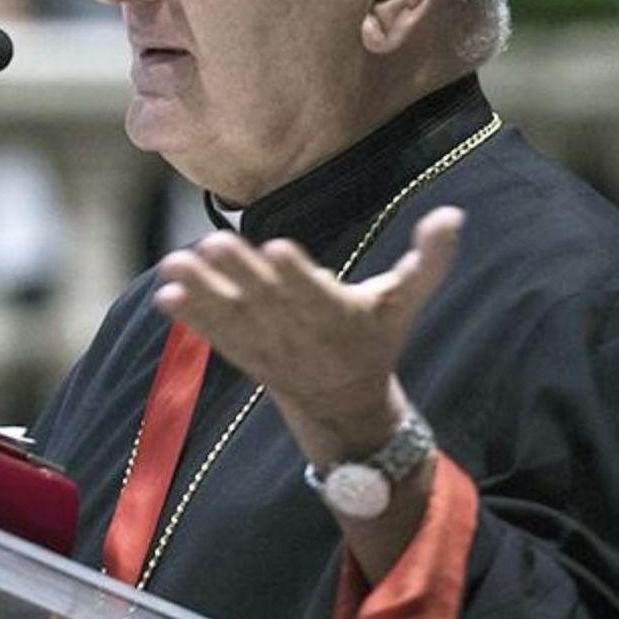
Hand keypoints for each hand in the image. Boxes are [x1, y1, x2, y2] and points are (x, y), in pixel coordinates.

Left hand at [153, 206, 463, 450]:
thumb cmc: (374, 339)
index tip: (279, 249)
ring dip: (201, 292)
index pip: (316, 293)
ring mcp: (264, 344)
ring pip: (230, 316)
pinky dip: (190, 318)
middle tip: (214, 244)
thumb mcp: (403, 303)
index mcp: (336, 314)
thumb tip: (454, 214)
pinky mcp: (241, 352)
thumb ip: (428, 261)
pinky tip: (163, 296)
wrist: (342, 404)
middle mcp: (295, 331)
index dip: (298, 274)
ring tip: (173, 265)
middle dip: (239, 273)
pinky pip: (213, 334)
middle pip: (264, 299)